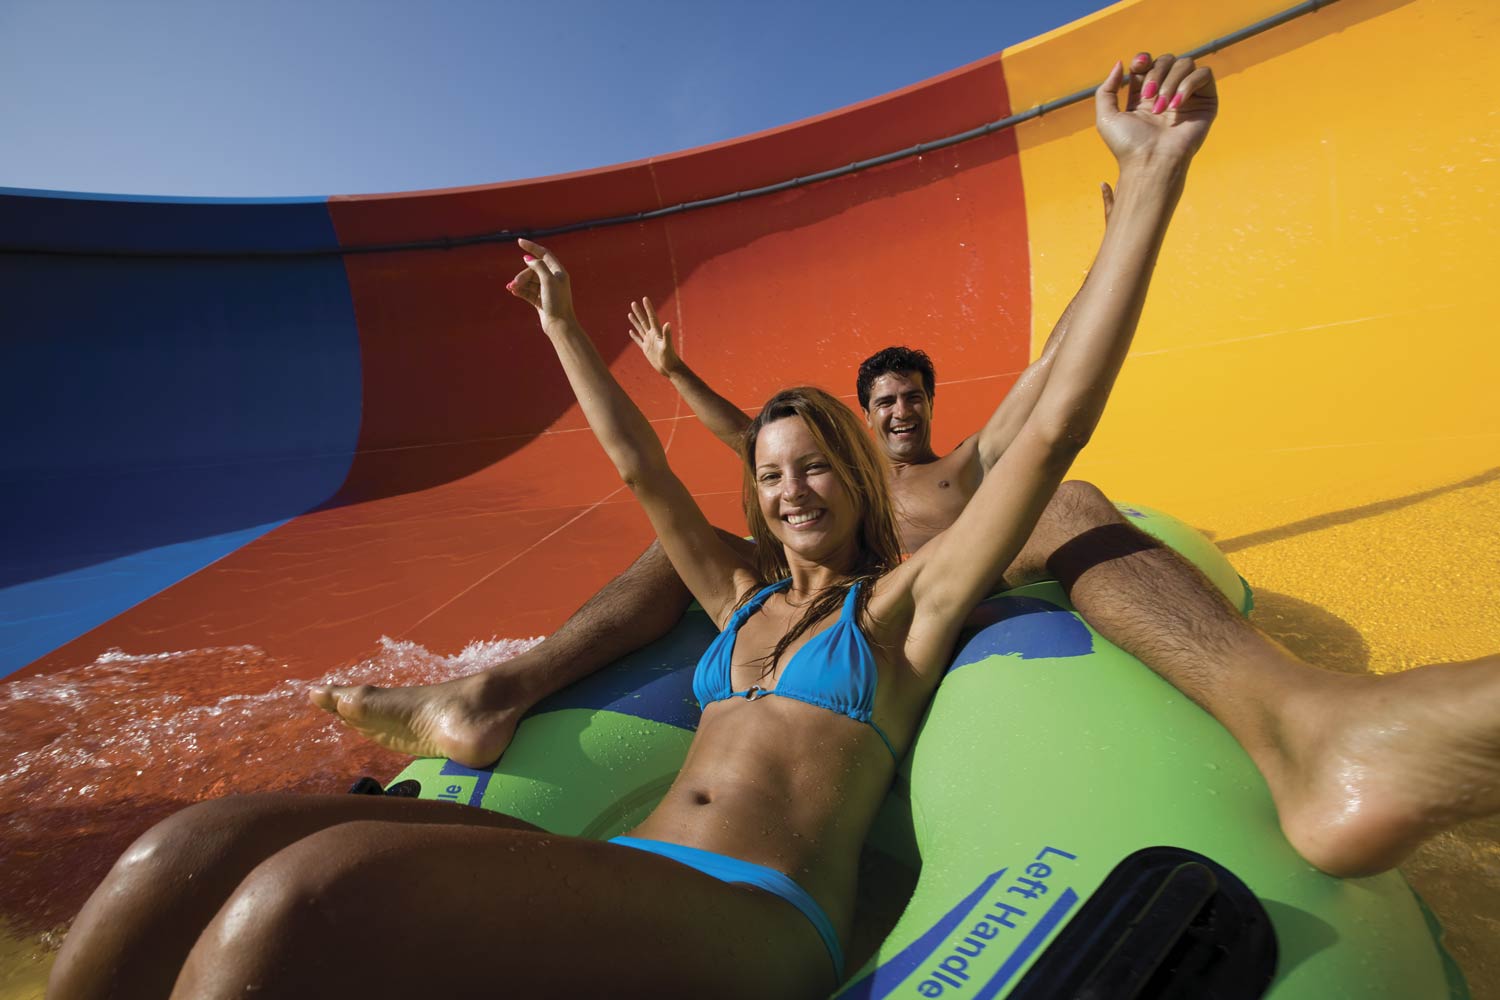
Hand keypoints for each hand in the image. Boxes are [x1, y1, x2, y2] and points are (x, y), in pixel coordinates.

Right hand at [507, 238, 576, 334]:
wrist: (559, 325)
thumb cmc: (557, 302)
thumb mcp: (548, 280)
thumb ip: (538, 267)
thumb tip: (528, 259)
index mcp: (558, 272)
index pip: (544, 254)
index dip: (532, 247)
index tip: (519, 242)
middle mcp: (553, 280)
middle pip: (533, 270)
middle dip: (522, 275)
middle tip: (515, 283)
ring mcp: (546, 290)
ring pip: (529, 281)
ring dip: (519, 283)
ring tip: (511, 288)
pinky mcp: (540, 300)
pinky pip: (528, 291)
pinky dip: (520, 290)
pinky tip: (513, 291)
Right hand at [626, 297, 680, 376]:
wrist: (670, 368)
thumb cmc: (670, 358)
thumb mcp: (667, 346)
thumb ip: (667, 335)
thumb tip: (668, 324)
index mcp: (656, 332)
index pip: (651, 317)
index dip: (648, 308)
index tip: (644, 299)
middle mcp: (652, 335)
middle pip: (643, 321)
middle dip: (638, 312)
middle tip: (633, 303)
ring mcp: (649, 341)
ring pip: (640, 328)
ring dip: (635, 321)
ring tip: (630, 313)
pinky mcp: (646, 349)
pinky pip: (638, 340)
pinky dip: (634, 335)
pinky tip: (631, 331)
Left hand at [1094, 52, 1216, 169]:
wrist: (1150, 162)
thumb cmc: (1128, 145)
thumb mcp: (1106, 117)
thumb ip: (1107, 89)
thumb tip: (1121, 63)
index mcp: (1145, 96)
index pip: (1148, 64)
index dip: (1143, 59)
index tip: (1138, 66)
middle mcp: (1167, 94)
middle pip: (1166, 60)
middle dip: (1155, 74)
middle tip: (1149, 97)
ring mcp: (1187, 97)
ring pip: (1185, 63)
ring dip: (1170, 82)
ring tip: (1162, 108)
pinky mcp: (1206, 101)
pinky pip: (1204, 74)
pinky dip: (1189, 84)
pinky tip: (1177, 105)